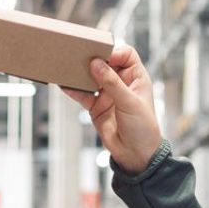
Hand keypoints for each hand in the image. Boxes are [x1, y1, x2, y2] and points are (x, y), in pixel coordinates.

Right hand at [61, 45, 162, 174]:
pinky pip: (83, 95)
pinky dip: (74, 90)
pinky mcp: (96, 107)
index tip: (102, 57)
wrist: (136, 154)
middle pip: (106, 63)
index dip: (114, 52)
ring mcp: (108, 94)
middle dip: (93, 59)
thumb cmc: (143, 127)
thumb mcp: (129, 102)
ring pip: (92, 78)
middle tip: (80, 55)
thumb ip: (112, 83)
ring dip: (81, 73)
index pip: (125, 55)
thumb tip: (96, 64)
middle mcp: (121, 83)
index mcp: (136, 77)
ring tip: (69, 67)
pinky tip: (65, 85)